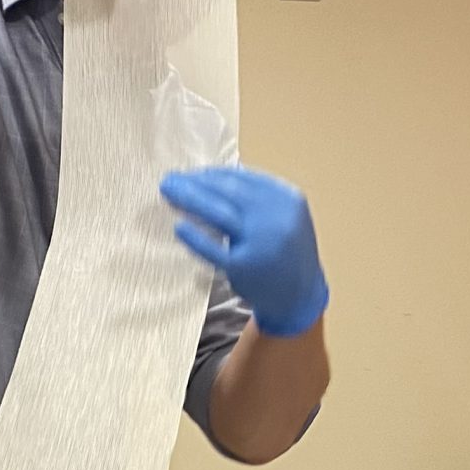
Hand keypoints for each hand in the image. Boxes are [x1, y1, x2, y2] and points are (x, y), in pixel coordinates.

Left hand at [161, 166, 329, 337]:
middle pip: (228, 191)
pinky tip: (178, 227)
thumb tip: (215, 175)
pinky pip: (212, 249)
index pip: (242, 178)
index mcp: (287, 199)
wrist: (301, 295)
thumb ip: (259, 196)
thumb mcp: (285, 216)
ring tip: (168, 191)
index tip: (192, 173)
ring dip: (189, 198)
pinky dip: (194, 237)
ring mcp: (260, 243)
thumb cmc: (286, 252)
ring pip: (219, 213)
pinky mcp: (243, 268)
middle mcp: (275, 218)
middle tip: (170, 178)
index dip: (212, 173)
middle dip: (196, 181)